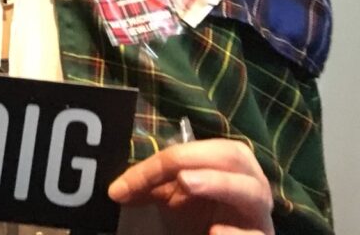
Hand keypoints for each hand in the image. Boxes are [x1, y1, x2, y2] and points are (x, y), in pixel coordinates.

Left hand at [109, 139, 273, 234]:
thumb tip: (117, 190)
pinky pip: (255, 234)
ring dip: (219, 183)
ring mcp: (258, 214)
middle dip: (199, 160)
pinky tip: (215, 231)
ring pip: (252, 191)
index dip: (159, 163)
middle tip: (175, 173)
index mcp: (226, 163)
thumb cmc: (197, 218)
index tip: (124, 186)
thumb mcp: (170, 198)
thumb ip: (147, 186)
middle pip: (234, 156)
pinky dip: (237, 233)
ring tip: (187, 183)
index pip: (195, 150)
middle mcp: (248, 183)